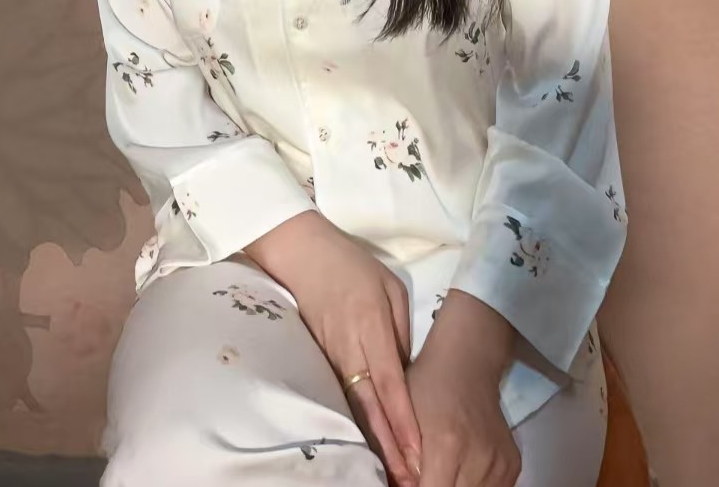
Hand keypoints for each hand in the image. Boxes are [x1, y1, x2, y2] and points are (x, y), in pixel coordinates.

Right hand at [244, 212, 422, 486]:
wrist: (301, 253)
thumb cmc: (352, 265)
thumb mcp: (390, 288)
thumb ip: (401, 332)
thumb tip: (409, 374)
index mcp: (370, 326)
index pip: (390, 383)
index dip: (403, 421)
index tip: (417, 452)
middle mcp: (349, 349)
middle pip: (370, 407)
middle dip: (389, 447)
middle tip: (408, 480)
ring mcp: (330, 358)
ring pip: (354, 409)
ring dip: (373, 443)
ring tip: (392, 474)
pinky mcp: (318, 361)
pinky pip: (341, 398)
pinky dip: (355, 424)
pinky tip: (367, 446)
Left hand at [405, 329, 519, 486]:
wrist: (468, 362)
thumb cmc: (427, 384)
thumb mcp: (403, 414)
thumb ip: (403, 460)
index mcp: (447, 445)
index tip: (412, 482)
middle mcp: (480, 458)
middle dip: (437, 486)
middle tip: (428, 473)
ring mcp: (501, 462)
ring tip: (444, 470)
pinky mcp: (513, 464)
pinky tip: (463, 470)